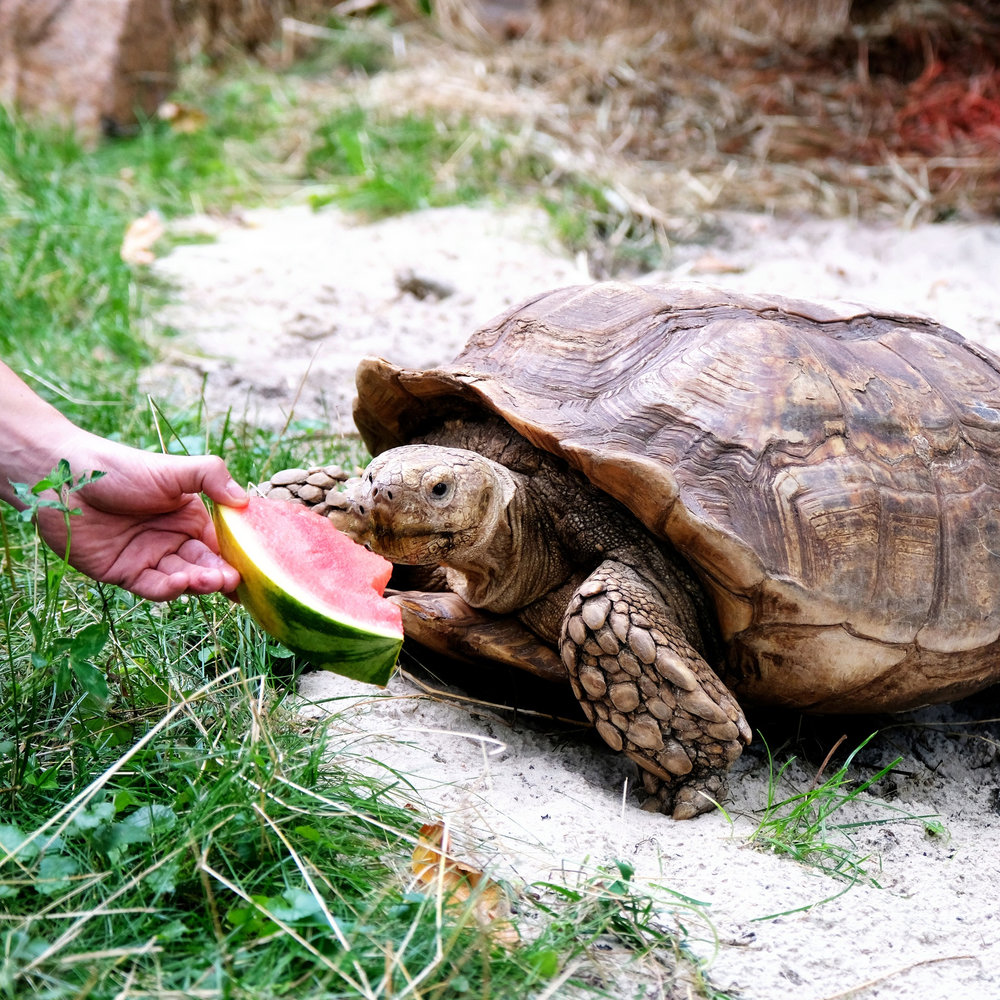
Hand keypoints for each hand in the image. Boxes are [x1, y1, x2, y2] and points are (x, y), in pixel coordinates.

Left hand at [29, 438, 248, 601]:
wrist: (62, 479)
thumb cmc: (119, 468)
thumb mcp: (173, 469)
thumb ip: (212, 477)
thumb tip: (245, 501)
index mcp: (188, 518)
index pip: (221, 544)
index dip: (238, 557)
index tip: (254, 568)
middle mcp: (172, 541)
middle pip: (205, 566)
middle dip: (221, 575)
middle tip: (233, 581)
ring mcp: (148, 559)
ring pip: (182, 580)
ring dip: (198, 583)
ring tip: (211, 581)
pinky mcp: (123, 575)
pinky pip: (151, 588)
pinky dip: (168, 589)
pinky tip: (179, 582)